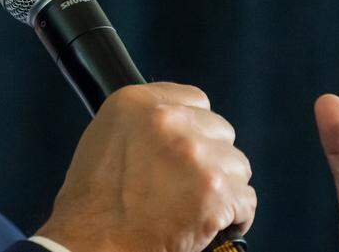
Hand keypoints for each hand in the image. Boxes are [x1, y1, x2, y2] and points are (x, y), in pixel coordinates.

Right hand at [35, 82, 255, 251]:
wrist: (93, 245)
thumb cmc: (93, 203)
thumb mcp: (106, 138)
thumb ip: (144, 121)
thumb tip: (179, 122)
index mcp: (137, 103)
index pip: (197, 100)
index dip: (195, 128)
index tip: (189, 148)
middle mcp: (169, 122)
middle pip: (221, 132)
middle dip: (211, 158)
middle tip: (187, 184)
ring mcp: (195, 156)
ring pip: (237, 166)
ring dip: (223, 187)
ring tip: (195, 206)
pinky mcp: (215, 192)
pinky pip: (246, 200)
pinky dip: (234, 216)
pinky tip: (210, 223)